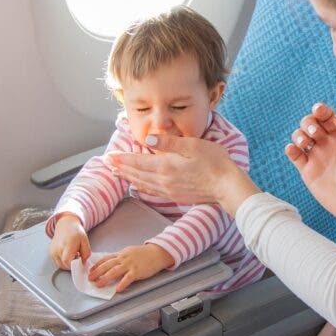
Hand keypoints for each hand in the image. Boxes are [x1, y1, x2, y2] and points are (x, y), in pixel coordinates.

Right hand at [49, 215, 89, 269]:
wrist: (65, 226)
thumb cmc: (76, 233)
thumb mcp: (85, 241)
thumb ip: (86, 254)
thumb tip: (83, 263)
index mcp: (67, 244)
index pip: (67, 260)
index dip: (74, 265)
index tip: (79, 261)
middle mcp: (58, 248)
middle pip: (64, 265)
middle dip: (72, 264)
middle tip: (77, 257)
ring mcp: (52, 251)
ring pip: (60, 265)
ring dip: (67, 263)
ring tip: (72, 255)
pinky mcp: (50, 253)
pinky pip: (57, 262)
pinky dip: (63, 261)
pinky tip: (67, 254)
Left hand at [88, 244, 174, 292]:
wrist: (158, 252)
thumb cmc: (145, 253)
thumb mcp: (130, 252)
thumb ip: (121, 257)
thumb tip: (111, 264)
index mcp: (121, 254)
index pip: (106, 258)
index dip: (97, 265)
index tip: (90, 270)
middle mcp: (124, 258)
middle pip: (107, 265)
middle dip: (97, 272)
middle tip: (90, 278)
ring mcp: (130, 264)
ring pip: (115, 271)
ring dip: (105, 278)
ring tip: (99, 284)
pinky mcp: (137, 271)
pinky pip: (128, 278)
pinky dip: (122, 284)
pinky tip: (118, 289)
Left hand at [106, 137, 258, 215]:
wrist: (228, 186)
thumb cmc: (215, 162)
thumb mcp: (193, 145)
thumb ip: (169, 142)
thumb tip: (148, 139)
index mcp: (166, 166)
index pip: (138, 161)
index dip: (122, 158)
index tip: (110, 155)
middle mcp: (164, 180)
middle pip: (136, 173)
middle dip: (121, 167)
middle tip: (107, 162)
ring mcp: (170, 190)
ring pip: (142, 183)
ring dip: (128, 177)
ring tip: (117, 172)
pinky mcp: (176, 196)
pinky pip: (153, 191)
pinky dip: (141, 186)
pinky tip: (138, 185)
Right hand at [285, 103, 335, 233]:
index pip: (327, 116)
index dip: (321, 110)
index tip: (320, 111)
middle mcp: (328, 143)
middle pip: (310, 123)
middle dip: (308, 122)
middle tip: (315, 133)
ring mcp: (317, 157)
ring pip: (299, 136)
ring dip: (298, 134)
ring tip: (306, 143)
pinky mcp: (308, 171)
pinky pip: (294, 156)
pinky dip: (290, 149)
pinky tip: (294, 150)